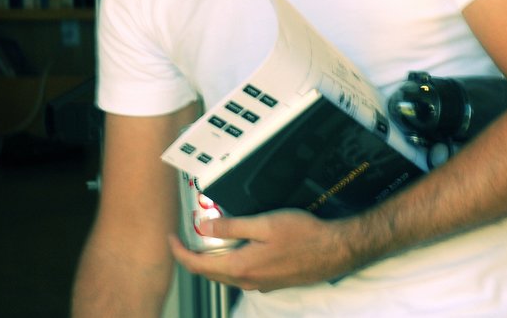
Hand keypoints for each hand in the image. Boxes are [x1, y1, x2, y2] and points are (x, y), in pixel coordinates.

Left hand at [168, 209, 365, 291]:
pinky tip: (234, 247)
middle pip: (209, 273)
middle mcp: (248, 281)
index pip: (198, 266)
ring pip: (225, 274)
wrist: (335, 250)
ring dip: (211, 260)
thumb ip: (231, 227)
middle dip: (192, 256)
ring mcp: (260, 283)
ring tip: (205, 239)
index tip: (171, 238)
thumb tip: (204, 227)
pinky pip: (241, 274)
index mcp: (242, 267)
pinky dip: (229, 262)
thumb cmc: (304, 235)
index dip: (179, 252)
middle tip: (184, 237)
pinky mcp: (271, 281)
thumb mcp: (263, 223)